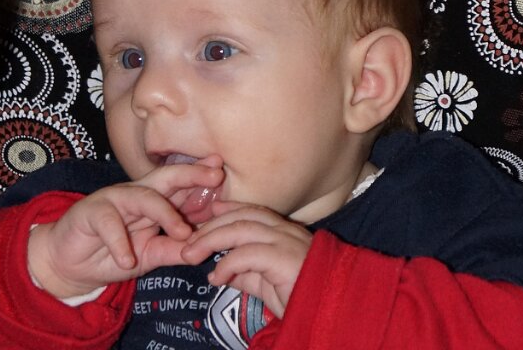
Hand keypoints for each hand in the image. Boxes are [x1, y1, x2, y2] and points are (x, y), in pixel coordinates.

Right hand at [28, 158, 223, 300]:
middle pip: (165, 178)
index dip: (201, 179)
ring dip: (163, 212)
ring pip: (141, 196)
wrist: (71, 262)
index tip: (223, 172)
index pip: (180, 186)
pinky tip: (127, 259)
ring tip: (182, 232)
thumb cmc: (113, 252)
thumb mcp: (149, 255)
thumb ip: (173, 250)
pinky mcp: (91, 212)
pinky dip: (118, 241)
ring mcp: (114, 200)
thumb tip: (203, 250)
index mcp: (153, 201)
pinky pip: (108, 222)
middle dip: (191, 174)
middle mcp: (136, 194)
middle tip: (215, 175)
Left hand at [181, 202, 311, 318]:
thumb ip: (248, 275)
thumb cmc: (305, 298)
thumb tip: (221, 273)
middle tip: (188, 242)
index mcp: (284, 231)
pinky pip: (247, 254)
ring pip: (241, 228)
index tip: (208, 214)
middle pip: (241, 216)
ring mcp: (285, 240)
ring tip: (191, 254)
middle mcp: (285, 230)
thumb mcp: (269, 286)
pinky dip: (227, 263)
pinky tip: (216, 277)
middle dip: (211, 226)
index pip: (251, 211)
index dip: (228, 210)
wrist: (334, 312)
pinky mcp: (283, 257)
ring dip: (211, 239)